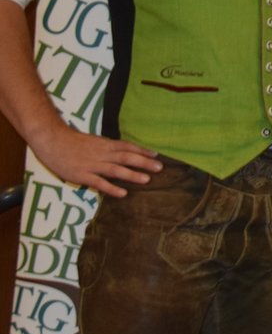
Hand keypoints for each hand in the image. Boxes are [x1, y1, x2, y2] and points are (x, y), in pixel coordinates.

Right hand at [32, 124, 162, 198]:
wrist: (51, 140)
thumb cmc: (72, 141)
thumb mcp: (93, 141)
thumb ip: (107, 147)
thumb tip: (123, 152)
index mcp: (104, 144)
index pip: (127, 146)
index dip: (142, 150)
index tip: (156, 155)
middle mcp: (101, 154)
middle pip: (126, 157)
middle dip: (143, 162)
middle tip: (159, 167)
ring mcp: (92, 165)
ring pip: (115, 170)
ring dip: (132, 174)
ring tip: (147, 179)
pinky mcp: (81, 175)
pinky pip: (98, 182)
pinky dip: (111, 188)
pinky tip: (122, 193)